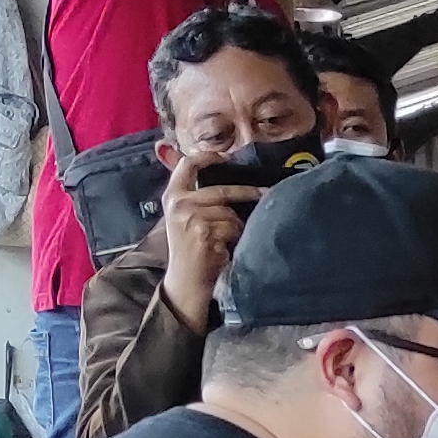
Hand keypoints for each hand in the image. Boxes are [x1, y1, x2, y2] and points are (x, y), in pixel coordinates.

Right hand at [158, 148, 262, 326]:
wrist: (186, 281)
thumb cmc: (191, 249)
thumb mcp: (185, 217)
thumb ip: (197, 196)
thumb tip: (221, 171)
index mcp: (172, 196)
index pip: (188, 164)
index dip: (208, 156)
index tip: (226, 156)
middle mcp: (178, 204)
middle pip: (221, 190)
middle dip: (247, 193)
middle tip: (265, 193)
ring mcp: (190, 218)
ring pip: (229, 212)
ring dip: (236, 226)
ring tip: (227, 239)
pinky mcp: (203, 232)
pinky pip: (232, 227)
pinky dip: (235, 237)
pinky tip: (225, 247)